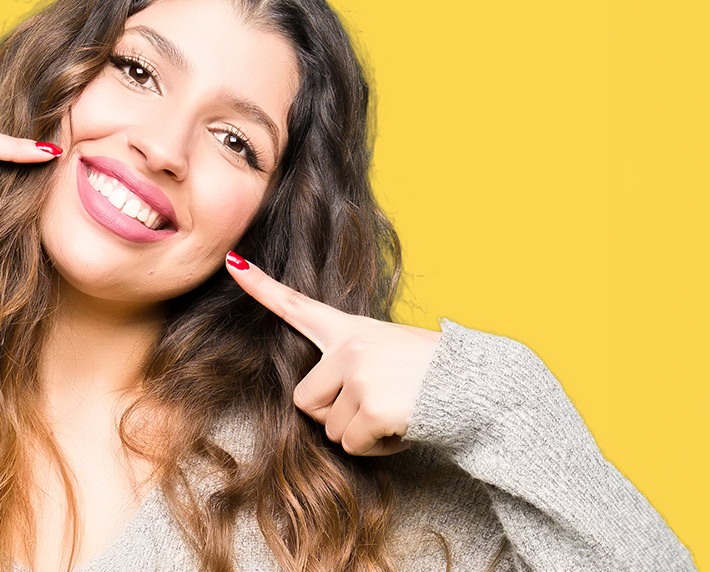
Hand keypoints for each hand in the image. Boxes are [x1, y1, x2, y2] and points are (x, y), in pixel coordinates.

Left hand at [223, 251, 441, 455]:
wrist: (477, 387)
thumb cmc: (436, 373)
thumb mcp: (391, 349)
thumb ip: (354, 361)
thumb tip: (319, 398)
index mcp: (352, 330)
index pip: (297, 305)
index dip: (261, 286)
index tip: (233, 261)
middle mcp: (349, 348)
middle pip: (306, 402)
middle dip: (335, 416)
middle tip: (375, 406)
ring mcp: (358, 375)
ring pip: (330, 429)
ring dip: (360, 434)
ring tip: (395, 412)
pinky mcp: (369, 407)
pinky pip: (352, 445)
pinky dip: (376, 447)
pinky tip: (401, 427)